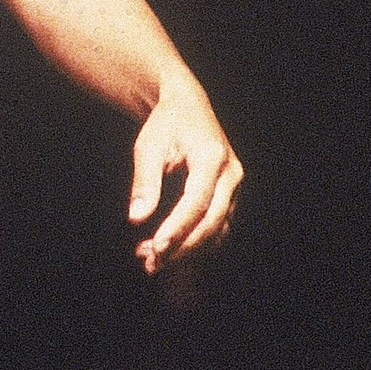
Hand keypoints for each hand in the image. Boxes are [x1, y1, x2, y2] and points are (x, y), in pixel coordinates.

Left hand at [129, 89, 242, 271]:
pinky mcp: (229, 196)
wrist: (188, 107)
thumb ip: (145, 181)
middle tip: (151, 263)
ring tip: (153, 262)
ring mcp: (234, 187)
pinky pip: (218, 227)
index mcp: (213, 157)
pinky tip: (170, 252)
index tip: (156, 247)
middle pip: (212, 221)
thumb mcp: (149, 145)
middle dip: (182, 246)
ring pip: (218, 230)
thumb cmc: (166, 123)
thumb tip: (136, 218)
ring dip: (188, 250)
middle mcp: (231, 174)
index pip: (197, 201)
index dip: (178, 227)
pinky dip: (196, 243)